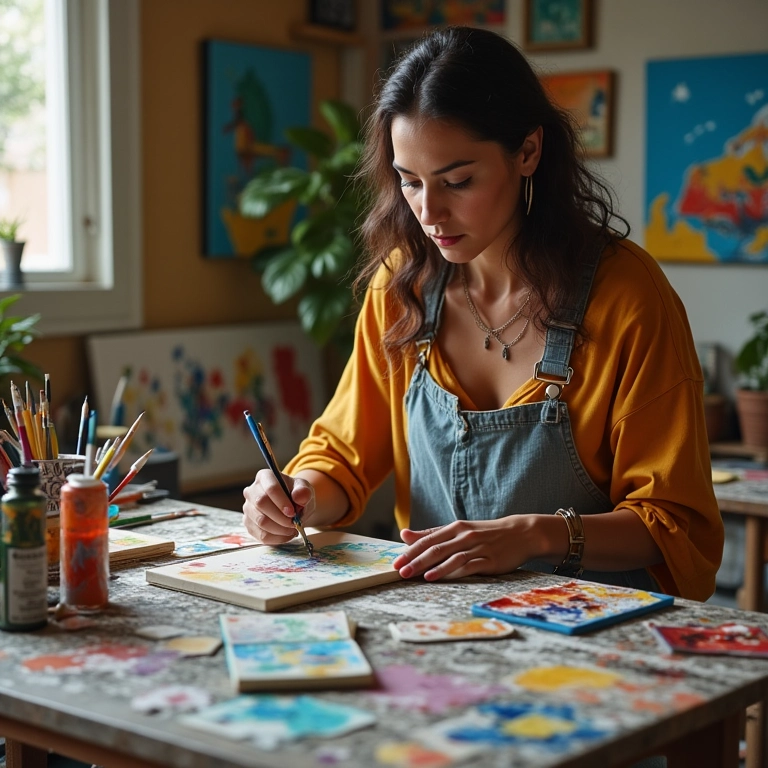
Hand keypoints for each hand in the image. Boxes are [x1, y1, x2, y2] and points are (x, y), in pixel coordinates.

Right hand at [242, 468, 314, 545]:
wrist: (292, 505)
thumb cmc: (296, 494)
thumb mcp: (304, 489)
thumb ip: (303, 492)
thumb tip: (299, 497)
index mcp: (265, 477)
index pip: (270, 488)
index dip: (281, 502)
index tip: (293, 513)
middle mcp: (252, 490)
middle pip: (261, 504)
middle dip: (280, 517)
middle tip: (294, 523)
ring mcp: (248, 508)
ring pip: (260, 521)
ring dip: (279, 529)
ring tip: (292, 529)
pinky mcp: (248, 523)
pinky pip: (260, 535)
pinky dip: (276, 538)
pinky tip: (286, 535)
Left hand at [392, 517, 538, 580]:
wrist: (521, 533)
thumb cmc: (486, 533)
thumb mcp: (459, 530)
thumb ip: (433, 534)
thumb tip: (405, 534)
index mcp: (455, 527)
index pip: (428, 539)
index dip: (410, 550)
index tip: (395, 562)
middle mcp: (464, 536)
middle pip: (435, 548)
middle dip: (415, 560)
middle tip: (399, 571)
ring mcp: (477, 548)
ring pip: (449, 556)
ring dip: (430, 566)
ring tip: (414, 575)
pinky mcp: (489, 560)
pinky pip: (467, 566)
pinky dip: (451, 571)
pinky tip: (438, 576)